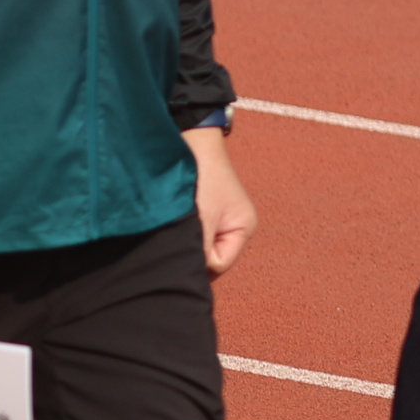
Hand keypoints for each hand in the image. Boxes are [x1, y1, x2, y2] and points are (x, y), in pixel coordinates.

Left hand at [189, 131, 257, 276]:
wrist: (189, 139)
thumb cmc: (200, 177)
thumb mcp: (201, 221)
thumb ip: (200, 253)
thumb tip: (186, 279)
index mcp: (244, 228)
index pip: (219, 264)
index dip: (199, 258)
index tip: (187, 236)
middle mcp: (234, 226)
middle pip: (209, 257)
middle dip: (192, 249)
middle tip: (178, 231)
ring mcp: (219, 218)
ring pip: (199, 246)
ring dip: (185, 237)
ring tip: (177, 218)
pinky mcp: (204, 211)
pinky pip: (193, 232)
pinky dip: (182, 228)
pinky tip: (174, 215)